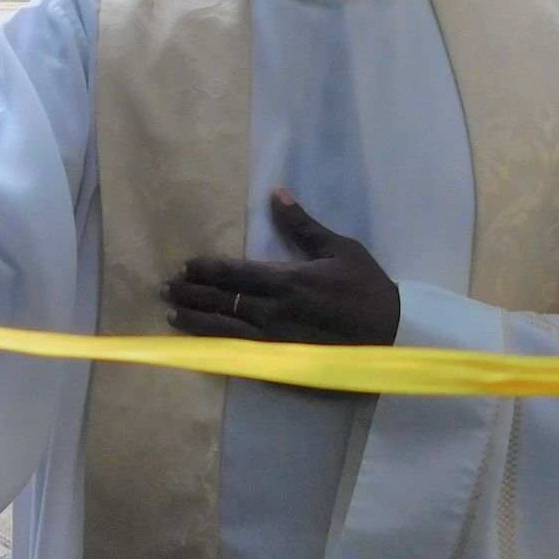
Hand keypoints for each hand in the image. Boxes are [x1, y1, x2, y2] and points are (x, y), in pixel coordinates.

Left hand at [163, 189, 400, 346]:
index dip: (206, 269)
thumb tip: (277, 194)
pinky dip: (217, 348)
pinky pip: (242, 355)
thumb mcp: (340, 249)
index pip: (233, 274)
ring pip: (224, 330)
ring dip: (195, 321)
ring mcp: (275, 342)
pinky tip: (201, 346)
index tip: (185, 265)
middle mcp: (273, 312)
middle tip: (164, 288)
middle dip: (191, 294)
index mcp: (286, 281)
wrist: (394, 337)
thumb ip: (303, 225)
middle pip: (221, 301)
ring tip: (171, 314)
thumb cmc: (368, 289)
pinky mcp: (281, 364)